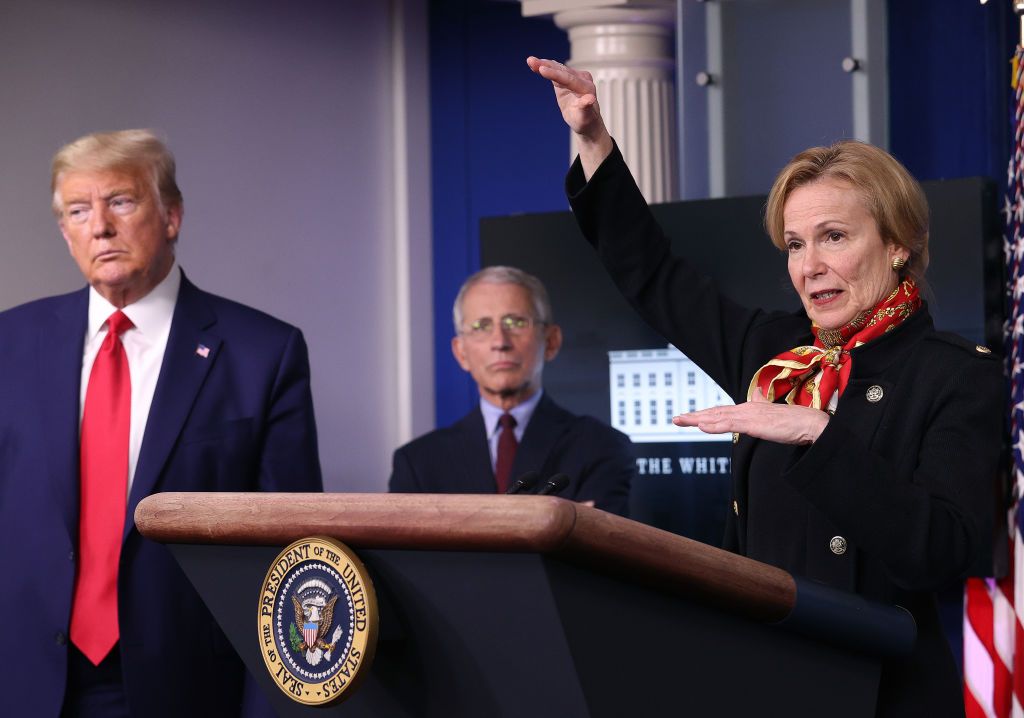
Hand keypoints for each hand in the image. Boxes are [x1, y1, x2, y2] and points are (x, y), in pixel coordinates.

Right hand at [526, 56, 612, 175]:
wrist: (586, 121)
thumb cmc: (585, 121)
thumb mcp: (585, 118)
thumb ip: (586, 108)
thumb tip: (590, 99)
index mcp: (587, 88)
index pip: (568, 79)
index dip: (554, 74)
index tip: (542, 70)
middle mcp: (582, 79)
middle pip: (562, 70)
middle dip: (546, 66)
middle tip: (531, 61)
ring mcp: (575, 77)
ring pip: (558, 68)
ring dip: (543, 64)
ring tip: (530, 61)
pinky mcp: (567, 78)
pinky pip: (555, 71)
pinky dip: (545, 67)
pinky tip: (534, 64)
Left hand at [672, 389, 828, 444]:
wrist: (809, 423)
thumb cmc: (793, 421)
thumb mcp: (772, 413)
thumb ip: (762, 403)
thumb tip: (758, 394)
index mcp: (749, 408)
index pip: (721, 411)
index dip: (704, 414)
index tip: (689, 417)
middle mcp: (746, 409)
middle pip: (715, 412)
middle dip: (694, 415)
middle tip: (676, 418)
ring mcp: (749, 415)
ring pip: (718, 417)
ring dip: (697, 419)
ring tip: (681, 420)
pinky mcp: (754, 424)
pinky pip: (729, 424)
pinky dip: (714, 425)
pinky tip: (701, 426)